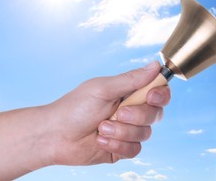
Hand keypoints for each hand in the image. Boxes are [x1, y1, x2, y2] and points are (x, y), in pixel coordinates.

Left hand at [45, 61, 170, 165]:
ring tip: (101, 128)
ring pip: (145, 133)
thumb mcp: (103, 89)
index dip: (160, 94)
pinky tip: (100, 141)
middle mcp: (132, 110)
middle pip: (156, 113)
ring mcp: (128, 130)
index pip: (158, 91)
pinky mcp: (122, 148)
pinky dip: (117, 145)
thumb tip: (156, 65)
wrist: (55, 136)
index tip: (151, 96)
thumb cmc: (75, 108)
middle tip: (118, 113)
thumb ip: (131, 80)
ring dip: (122, 132)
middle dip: (137, 115)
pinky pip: (135, 150)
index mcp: (128, 92)